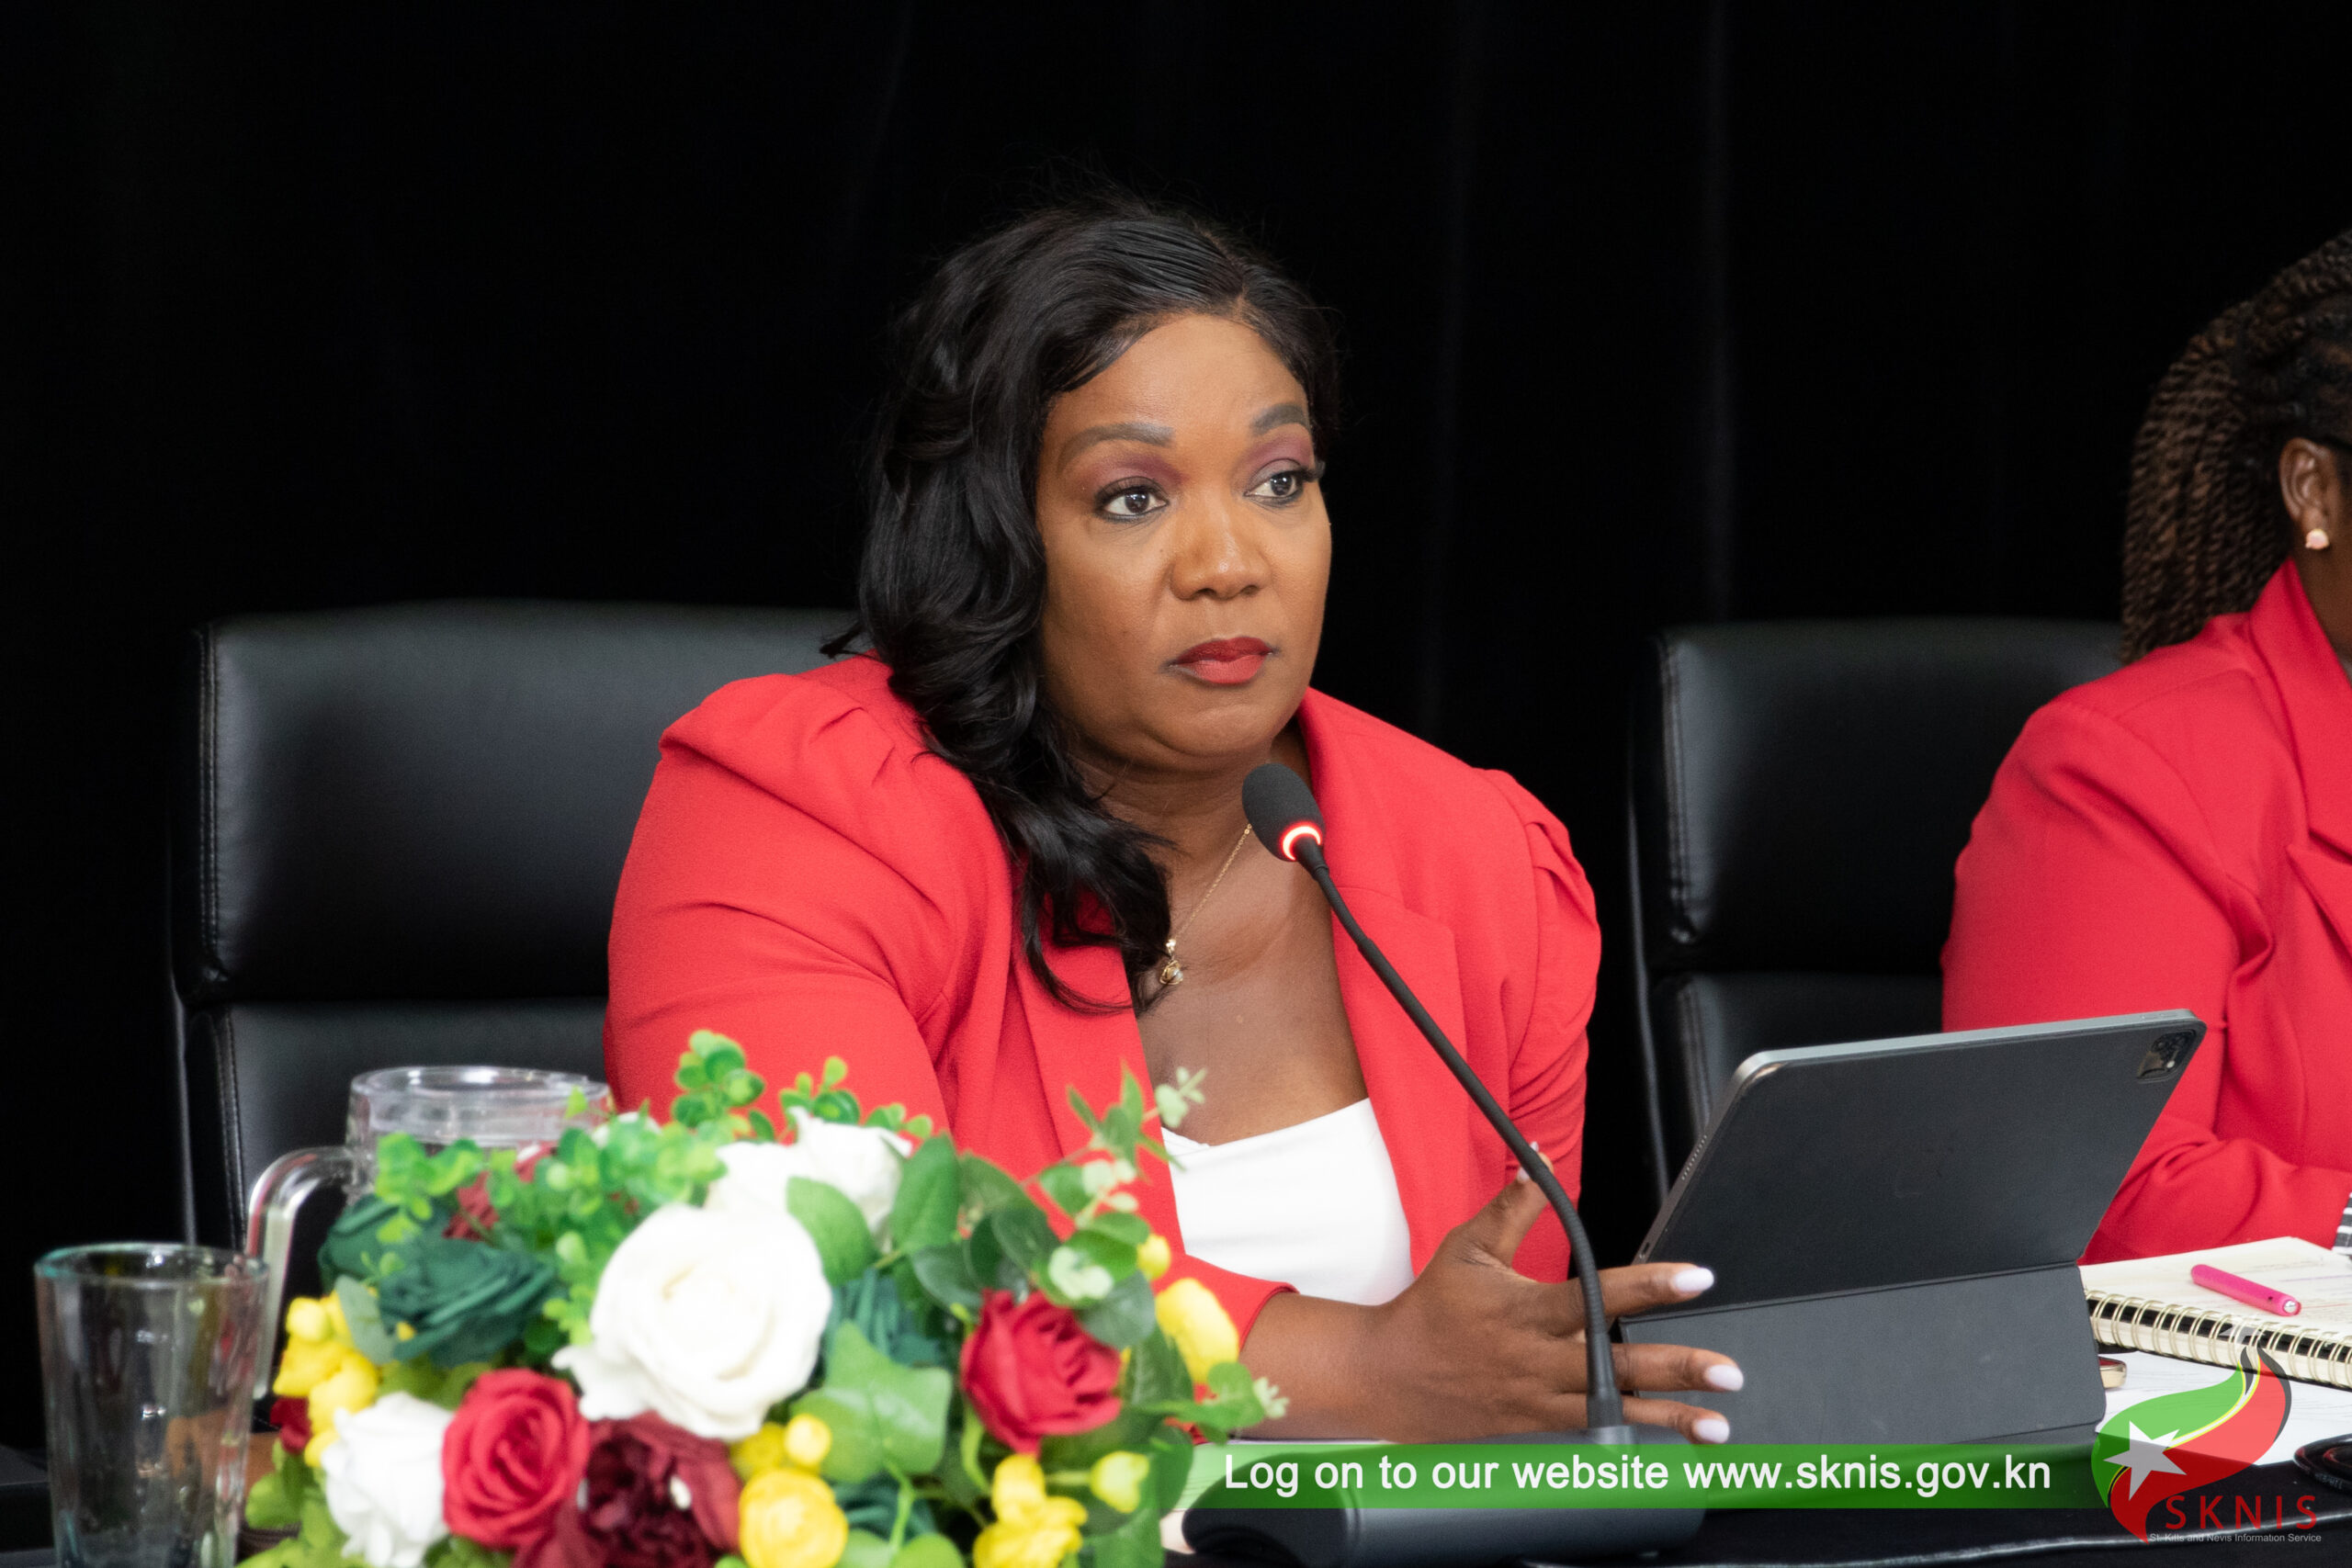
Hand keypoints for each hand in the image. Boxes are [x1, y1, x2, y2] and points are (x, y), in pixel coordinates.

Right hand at [1242, 1175, 1740, 1441]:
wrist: (1387, 1377)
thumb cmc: (1430, 1308)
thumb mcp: (1469, 1247)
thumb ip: (1514, 1207)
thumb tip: (1540, 1158)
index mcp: (1526, 1311)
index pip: (1598, 1295)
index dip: (1651, 1286)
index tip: (1697, 1278)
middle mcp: (1538, 1360)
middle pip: (1617, 1364)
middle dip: (1677, 1370)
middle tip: (1728, 1373)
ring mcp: (1538, 1400)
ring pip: (1614, 1409)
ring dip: (1669, 1418)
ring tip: (1718, 1426)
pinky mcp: (1534, 1427)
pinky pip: (1592, 1431)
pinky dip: (1631, 1434)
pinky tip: (1670, 1439)